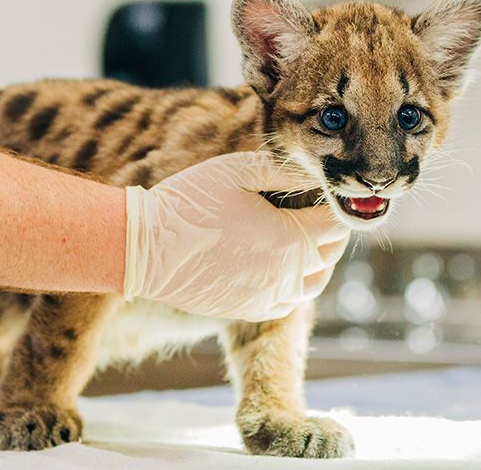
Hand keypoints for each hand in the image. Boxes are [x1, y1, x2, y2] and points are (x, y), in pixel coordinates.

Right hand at [123, 151, 349, 321]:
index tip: (324, 192)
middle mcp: (287, 276)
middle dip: (329, 231)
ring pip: (314, 284)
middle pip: (330, 254)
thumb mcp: (238, 171)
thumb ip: (282, 171)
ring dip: (317, 261)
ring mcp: (268, 298)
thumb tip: (312, 174)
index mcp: (291, 240)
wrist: (144, 249)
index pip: (336, 224)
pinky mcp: (247, 310)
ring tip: (303, 239)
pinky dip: (293, 284)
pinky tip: (279, 265)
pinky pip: (287, 302)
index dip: (334, 204)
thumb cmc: (190, 203)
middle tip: (316, 211)